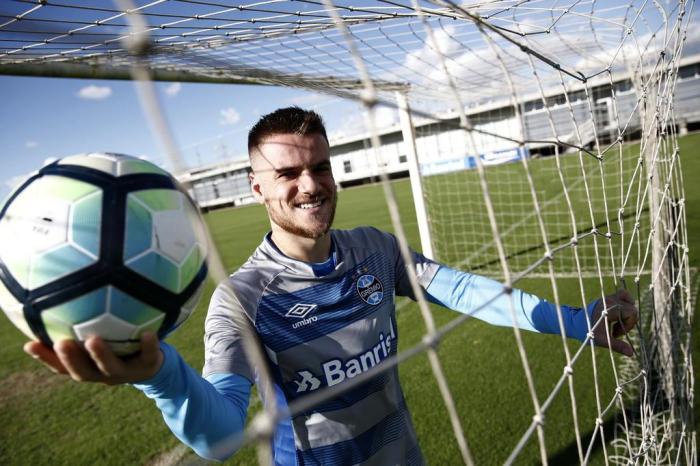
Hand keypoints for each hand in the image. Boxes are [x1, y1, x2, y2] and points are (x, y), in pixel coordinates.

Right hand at [23, 332, 163, 384]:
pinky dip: (148, 346)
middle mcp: (103, 373)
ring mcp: (126, 372)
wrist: (154, 363)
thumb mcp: (99, 335)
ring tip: (93, 340)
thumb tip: (56, 297)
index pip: (62, 367)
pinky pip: (149, 356)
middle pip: (82, 372)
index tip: (30, 344)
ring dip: (101, 355)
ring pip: (111, 368)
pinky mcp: (149, 365)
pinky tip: (148, 333)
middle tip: (61, 342)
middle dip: (70, 359)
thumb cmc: (119, 345)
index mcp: (88, 367)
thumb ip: (81, 323)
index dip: (45, 358)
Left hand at [591, 289, 638, 356]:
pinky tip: (619, 313)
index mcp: (610, 308)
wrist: (574, 322)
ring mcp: (609, 297)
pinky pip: (623, 294)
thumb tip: (631, 353)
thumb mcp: (603, 340)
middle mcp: (610, 300)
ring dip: (626, 313)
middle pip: (631, 309)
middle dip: (627, 321)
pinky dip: (625, 303)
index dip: (629, 325)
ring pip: (629, 301)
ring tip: (616, 322)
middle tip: (614, 330)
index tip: (616, 333)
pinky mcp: (608, 298)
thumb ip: (617, 346)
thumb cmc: (587, 331)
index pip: (632, 313)